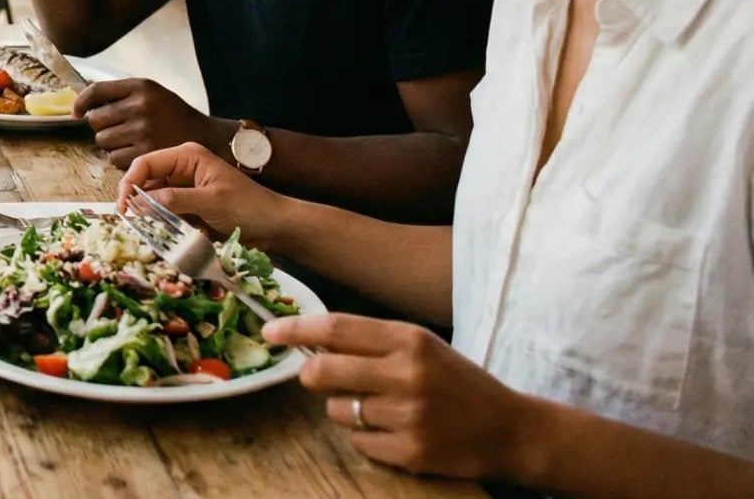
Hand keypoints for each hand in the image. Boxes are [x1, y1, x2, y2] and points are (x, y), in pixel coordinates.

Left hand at [74, 77, 227, 165]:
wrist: (204, 136)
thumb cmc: (172, 114)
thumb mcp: (151, 93)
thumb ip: (122, 95)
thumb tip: (84, 104)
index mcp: (141, 87)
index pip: (97, 90)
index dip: (81, 102)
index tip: (76, 112)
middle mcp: (140, 106)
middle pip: (95, 120)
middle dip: (101, 126)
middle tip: (118, 128)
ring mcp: (142, 131)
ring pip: (102, 141)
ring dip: (110, 143)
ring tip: (129, 140)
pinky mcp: (145, 154)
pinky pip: (114, 159)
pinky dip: (120, 158)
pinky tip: (136, 152)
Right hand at [116, 141, 288, 241]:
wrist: (274, 226)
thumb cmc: (249, 207)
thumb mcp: (212, 201)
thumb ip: (176, 200)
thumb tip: (141, 203)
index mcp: (187, 156)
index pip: (146, 163)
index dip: (129, 182)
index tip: (123, 207)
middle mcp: (181, 169)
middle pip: (145, 181)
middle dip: (137, 201)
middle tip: (131, 223)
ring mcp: (183, 189)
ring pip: (152, 201)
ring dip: (150, 216)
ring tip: (150, 231)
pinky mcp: (187, 207)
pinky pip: (164, 215)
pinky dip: (162, 225)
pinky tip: (164, 235)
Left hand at [265, 313, 539, 479]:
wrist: (510, 430)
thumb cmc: (457, 382)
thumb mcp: (422, 347)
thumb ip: (371, 342)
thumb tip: (310, 340)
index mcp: (409, 340)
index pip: (336, 329)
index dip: (295, 330)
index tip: (270, 332)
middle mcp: (407, 375)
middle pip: (324, 371)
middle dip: (310, 374)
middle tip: (316, 376)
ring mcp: (408, 416)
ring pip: (337, 410)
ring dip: (345, 409)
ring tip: (380, 407)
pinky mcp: (410, 452)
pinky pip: (358, 441)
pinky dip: (366, 437)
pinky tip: (395, 431)